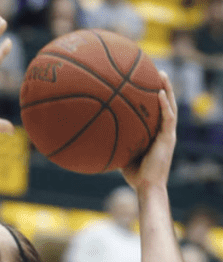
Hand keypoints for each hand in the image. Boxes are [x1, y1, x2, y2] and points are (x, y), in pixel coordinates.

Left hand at [121, 72, 176, 192]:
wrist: (146, 186)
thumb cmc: (134, 174)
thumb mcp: (122, 153)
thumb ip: (116, 142)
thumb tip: (95, 134)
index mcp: (155, 133)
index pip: (155, 110)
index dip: (152, 96)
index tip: (145, 81)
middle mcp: (163, 131)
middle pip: (165, 104)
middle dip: (162, 87)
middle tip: (156, 71)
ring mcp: (167, 134)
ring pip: (170, 106)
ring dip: (167, 90)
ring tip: (161, 75)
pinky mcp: (168, 139)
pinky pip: (168, 118)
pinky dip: (164, 105)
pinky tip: (159, 93)